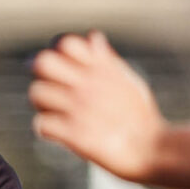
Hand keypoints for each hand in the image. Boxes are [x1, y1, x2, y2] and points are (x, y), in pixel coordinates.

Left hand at [29, 31, 165, 179]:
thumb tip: (93, 37)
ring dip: (42, 104)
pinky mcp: (74, 134)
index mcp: (100, 69)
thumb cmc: (142, 118)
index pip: (65, 43)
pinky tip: (58, 133)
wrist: (152, 151)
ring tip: (54, 113)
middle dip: (42, 74)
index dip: (59, 54)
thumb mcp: (129, 81)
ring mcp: (78, 109)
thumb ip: (107, 61)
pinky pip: (42, 124)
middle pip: (42, 62)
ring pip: (37, 93)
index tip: (66, 70)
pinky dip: (46, 129)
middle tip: (52, 90)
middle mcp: (86, 84)